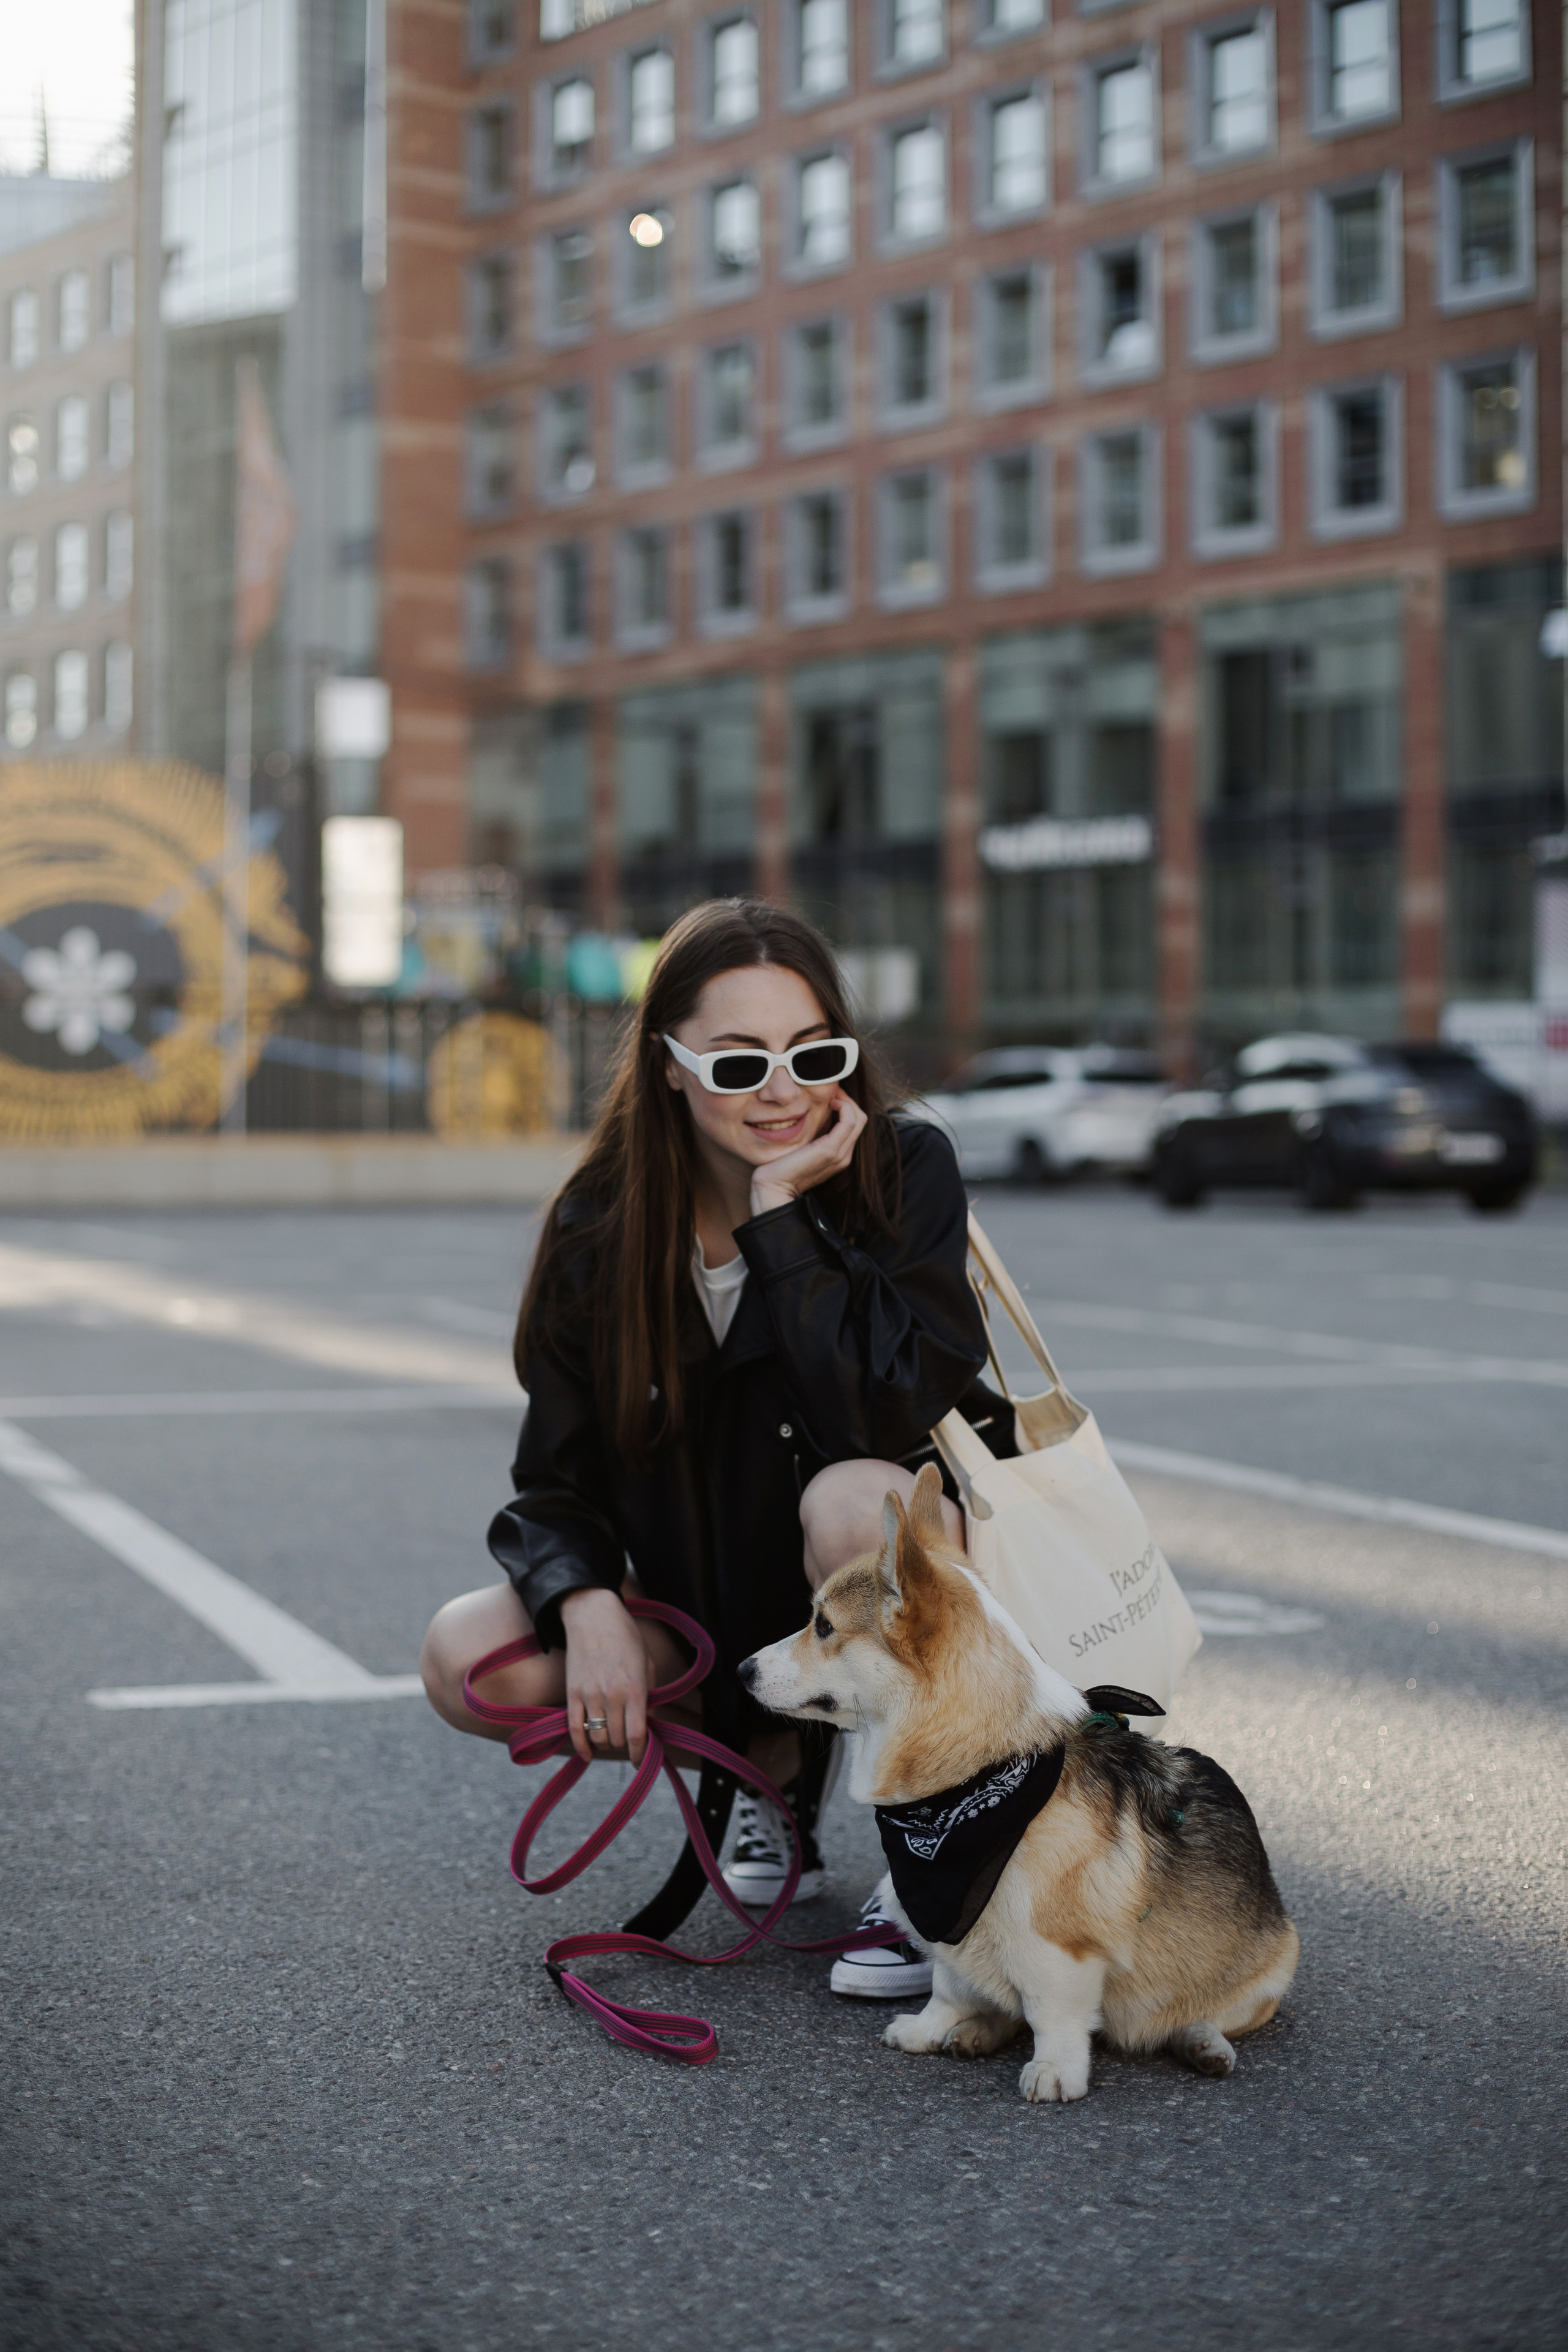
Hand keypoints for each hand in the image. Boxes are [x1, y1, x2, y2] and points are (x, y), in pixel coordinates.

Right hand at [559, 1586, 651, 1764]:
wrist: (593, 1616)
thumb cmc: (626, 1637)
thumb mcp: (647, 1664)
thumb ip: (649, 1696)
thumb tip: (647, 1724)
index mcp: (634, 1688)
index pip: (637, 1734)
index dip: (640, 1753)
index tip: (642, 1759)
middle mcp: (611, 1695)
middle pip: (617, 1739)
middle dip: (625, 1745)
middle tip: (628, 1739)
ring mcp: (589, 1695)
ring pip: (597, 1737)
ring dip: (606, 1743)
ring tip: (611, 1737)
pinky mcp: (572, 1693)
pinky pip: (573, 1729)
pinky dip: (581, 1746)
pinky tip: (588, 1754)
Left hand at [749, 1088, 867, 1218]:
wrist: (774, 1187)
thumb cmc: (782, 1166)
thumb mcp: (803, 1147)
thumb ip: (813, 1135)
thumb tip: (815, 1114)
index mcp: (838, 1155)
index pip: (855, 1125)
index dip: (847, 1106)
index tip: (832, 1096)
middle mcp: (844, 1156)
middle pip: (860, 1119)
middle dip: (848, 1101)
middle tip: (833, 1092)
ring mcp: (839, 1154)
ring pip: (858, 1118)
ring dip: (847, 1101)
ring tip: (832, 1095)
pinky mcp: (830, 1150)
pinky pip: (849, 1122)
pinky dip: (844, 1107)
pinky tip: (830, 1103)